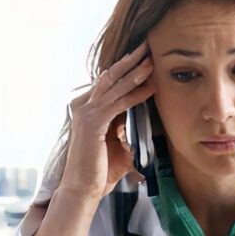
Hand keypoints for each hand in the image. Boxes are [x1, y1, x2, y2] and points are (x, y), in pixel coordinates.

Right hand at [57, 42, 154, 199]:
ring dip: (135, 71)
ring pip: (114, 85)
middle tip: (147, 45)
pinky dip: (135, 94)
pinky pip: (118, 103)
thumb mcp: (117, 143)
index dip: (126, 67)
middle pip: (110, 76)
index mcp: (87, 108)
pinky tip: (150, 87)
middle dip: (130, 60)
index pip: (109, 82)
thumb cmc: (100, 171)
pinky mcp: (92, 123)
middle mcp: (82, 105)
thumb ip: (125, 128)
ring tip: (151, 59)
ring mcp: (85, 113)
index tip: (144, 55)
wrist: (83, 191)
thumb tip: (142, 121)